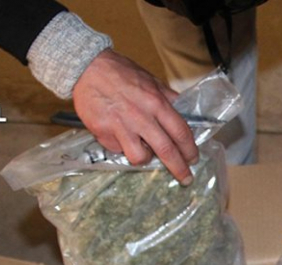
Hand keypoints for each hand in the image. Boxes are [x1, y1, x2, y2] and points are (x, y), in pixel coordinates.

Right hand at [73, 49, 198, 183]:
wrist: (87, 68)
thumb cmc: (121, 72)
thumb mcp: (151, 80)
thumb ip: (168, 98)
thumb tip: (185, 113)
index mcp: (156, 103)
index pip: (180, 132)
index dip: (189, 149)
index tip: (193, 159)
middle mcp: (140, 117)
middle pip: (166, 150)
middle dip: (179, 168)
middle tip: (186, 178)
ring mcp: (120, 127)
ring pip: (140, 158)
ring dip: (146, 158)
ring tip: (144, 150)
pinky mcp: (103, 133)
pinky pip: (118, 150)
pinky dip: (122, 147)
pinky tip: (120, 135)